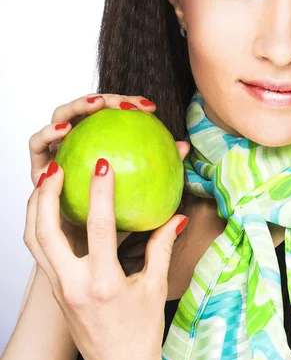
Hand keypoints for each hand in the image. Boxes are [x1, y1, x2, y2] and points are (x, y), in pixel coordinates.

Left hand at [23, 141, 190, 359]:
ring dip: (35, 208)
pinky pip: (40, 252)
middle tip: (56, 166)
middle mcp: (74, 285)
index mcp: (103, 284)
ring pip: (33, 241)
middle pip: (44, 232)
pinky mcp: (56, 292)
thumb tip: (176, 217)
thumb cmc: (140, 335)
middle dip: (46, 195)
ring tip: (46, 181)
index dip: (100, 193)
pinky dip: (40, 226)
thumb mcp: (154, 287)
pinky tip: (50, 210)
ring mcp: (59, 290)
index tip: (103, 165)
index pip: (98, 228)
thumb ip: (162, 247)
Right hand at [28, 93, 159, 255]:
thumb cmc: (115, 229)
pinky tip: (64, 131)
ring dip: (76, 107)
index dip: (130, 105)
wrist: (84, 259)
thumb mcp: (139, 201)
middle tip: (125, 106)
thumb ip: (157, 173)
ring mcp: (58, 154)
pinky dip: (48, 133)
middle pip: (88, 112)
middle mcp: (79, 147)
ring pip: (61, 118)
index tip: (150, 108)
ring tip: (95, 105)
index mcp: (102, 149)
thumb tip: (184, 148)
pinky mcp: (38, 167)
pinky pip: (38, 145)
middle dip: (105, 100)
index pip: (114, 118)